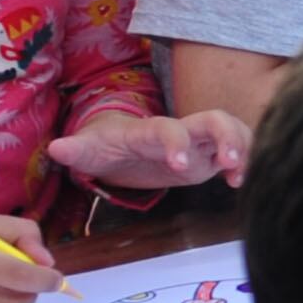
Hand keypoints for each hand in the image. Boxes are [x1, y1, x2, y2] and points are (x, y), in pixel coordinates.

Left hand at [49, 107, 249, 193]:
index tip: (179, 166)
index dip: (176, 143)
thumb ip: (77, 150)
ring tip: (241, 177)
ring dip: (244, 148)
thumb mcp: (89, 149)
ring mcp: (199, 142)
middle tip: (232, 163)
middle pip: (215, 119)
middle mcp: (181, 131)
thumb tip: (57, 148)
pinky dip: (245, 162)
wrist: (122, 144)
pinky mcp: (209, 156)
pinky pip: (236, 150)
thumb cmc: (106, 146)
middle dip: (228, 136)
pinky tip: (238, 183)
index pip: (169, 129)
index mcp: (151, 131)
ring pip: (233, 130)